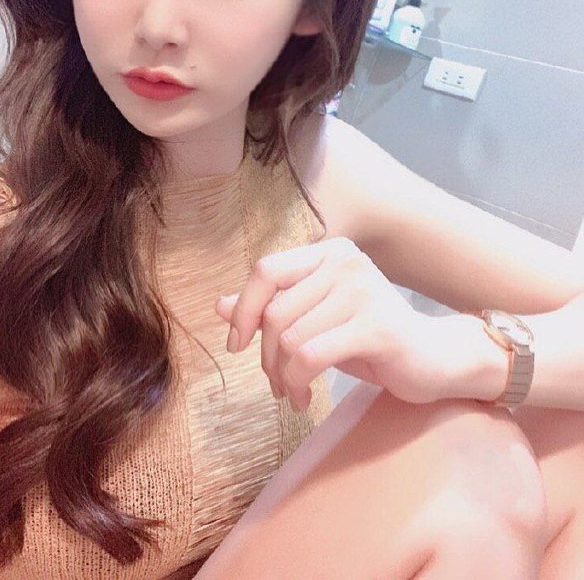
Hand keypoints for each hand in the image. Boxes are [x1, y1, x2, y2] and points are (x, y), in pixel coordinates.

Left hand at [215, 236, 444, 411]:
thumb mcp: (315, 318)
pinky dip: (298, 383)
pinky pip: (311, 357)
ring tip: (293, 393)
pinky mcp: (377, 326)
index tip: (237, 344)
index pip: (266, 270)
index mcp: (329, 253)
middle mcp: (345, 262)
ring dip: (282, 377)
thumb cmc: (369, 336)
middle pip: (275, 312)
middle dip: (266, 357)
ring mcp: (363, 291)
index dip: (243, 309)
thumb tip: (218, 305)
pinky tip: (305, 398)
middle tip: (275, 384)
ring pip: (291, 339)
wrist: (433, 358)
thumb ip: (271, 308)